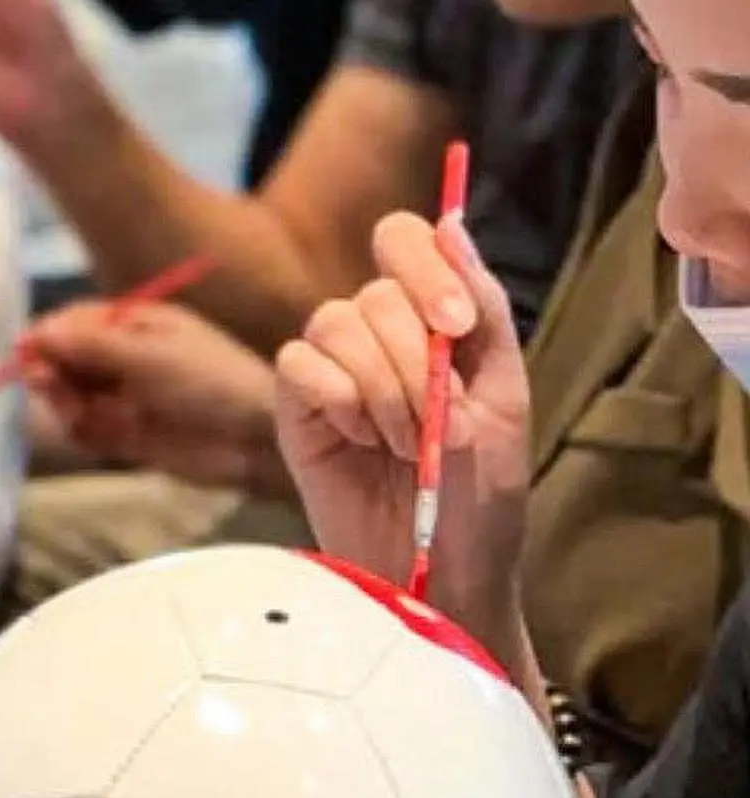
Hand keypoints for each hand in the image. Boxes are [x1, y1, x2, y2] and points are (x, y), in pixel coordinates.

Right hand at [23, 299, 288, 492]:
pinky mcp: (126, 436)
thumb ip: (92, 346)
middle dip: (51, 370)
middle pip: (66, 359)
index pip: (75, 322)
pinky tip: (87, 431)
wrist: (256, 438)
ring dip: (63, 403)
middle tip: (47, 383)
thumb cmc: (212, 381)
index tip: (26, 352)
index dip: (47, 335)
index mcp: (135, 323)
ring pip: (71, 397)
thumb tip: (36, 334)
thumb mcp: (150, 356)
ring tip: (75, 411)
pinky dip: (79, 431)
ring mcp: (124, 397)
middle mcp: (125, 357)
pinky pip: (87, 431)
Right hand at [274, 211, 530, 639]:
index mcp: (435, 320)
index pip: (409, 239)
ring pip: (336, 323)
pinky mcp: (295, 408)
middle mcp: (379, 335)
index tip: (456, 328)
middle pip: (377, 291)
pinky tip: (356, 442)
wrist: (439, 574)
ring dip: (381, 388)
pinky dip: (336, 401)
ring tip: (400, 445)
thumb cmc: (478, 500)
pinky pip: (299, 366)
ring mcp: (332, 370)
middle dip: (415, 361)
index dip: (427, 269)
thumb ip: (484, 311)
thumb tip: (452, 223)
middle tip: (431, 427)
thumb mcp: (503, 397)